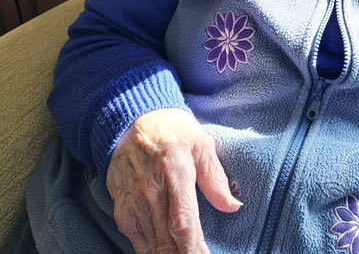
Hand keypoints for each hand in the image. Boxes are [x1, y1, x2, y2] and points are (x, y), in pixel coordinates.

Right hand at [106, 108, 241, 253]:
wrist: (132, 121)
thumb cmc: (172, 131)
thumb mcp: (201, 144)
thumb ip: (215, 178)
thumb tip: (232, 205)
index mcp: (174, 171)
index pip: (183, 221)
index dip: (194, 248)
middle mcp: (150, 190)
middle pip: (166, 240)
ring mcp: (133, 202)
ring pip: (151, 245)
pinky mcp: (121, 209)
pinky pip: (136, 241)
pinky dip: (150, 251)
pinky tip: (164, 251)